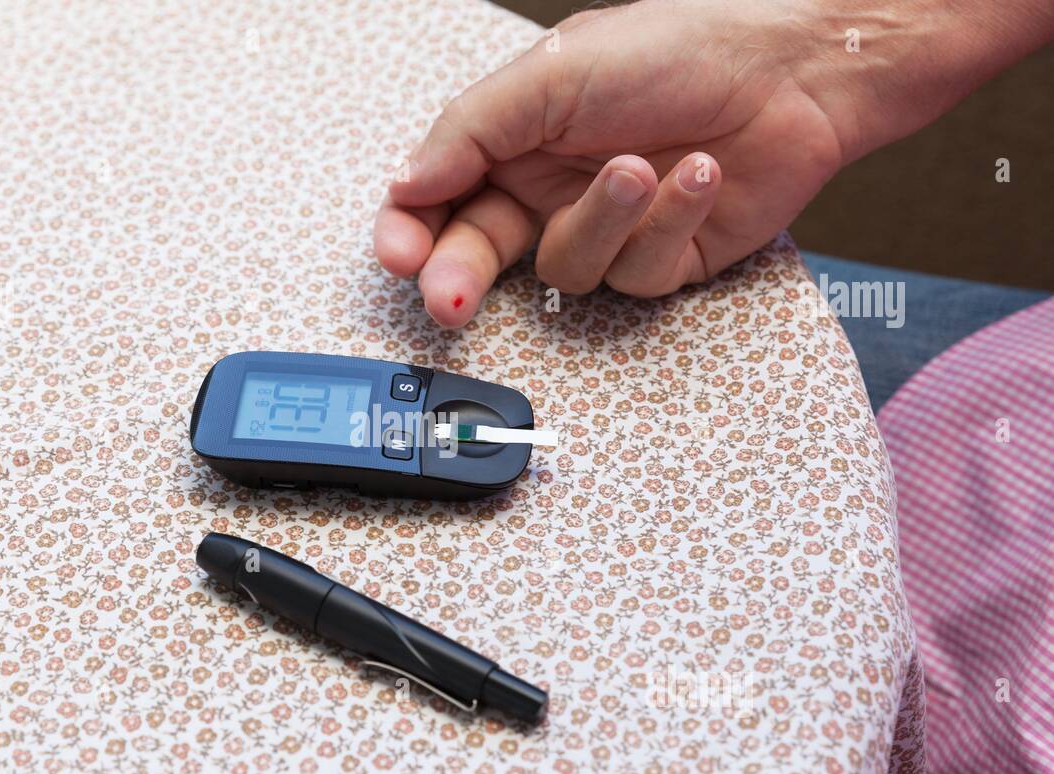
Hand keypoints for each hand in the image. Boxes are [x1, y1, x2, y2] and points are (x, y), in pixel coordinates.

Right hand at [375, 0, 1053, 326]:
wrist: (796, 70)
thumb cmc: (680, 49)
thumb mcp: (556, 74)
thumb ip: (472, 131)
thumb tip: (404, 182)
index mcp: (517, 141)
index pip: (442, 199)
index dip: (413, 231)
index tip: (401, 254)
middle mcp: (552, 190)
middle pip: (482, 257)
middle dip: (462, 278)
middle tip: (448, 300)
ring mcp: (608, 229)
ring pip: (567, 268)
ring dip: (604, 218)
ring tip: (643, 167)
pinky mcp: (662, 259)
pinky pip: (639, 272)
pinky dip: (670, 222)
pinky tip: (699, 174)